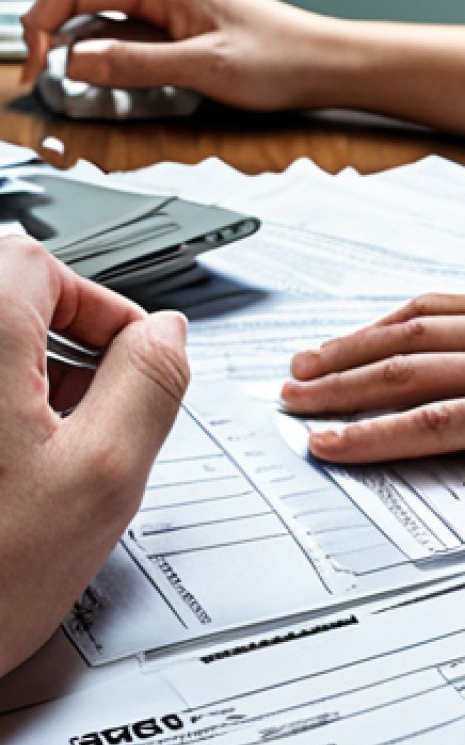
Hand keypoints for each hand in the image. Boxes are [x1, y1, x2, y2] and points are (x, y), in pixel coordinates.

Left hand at [0, 238, 188, 676]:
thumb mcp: (103, 477)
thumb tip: (168, 336)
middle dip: (60, 350)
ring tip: (43, 460)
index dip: (100, 307)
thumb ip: (151, 385)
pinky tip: (2, 479)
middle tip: (94, 417)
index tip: (135, 357)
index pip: (38, 265)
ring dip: (21, 385)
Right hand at [20, 0, 335, 111]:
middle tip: (49, 85)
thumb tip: (80, 62)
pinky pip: (136, 49)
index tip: (34, 64)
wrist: (324, 66)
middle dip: (59, 44)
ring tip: (80, 93)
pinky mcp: (185, 38)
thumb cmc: (281, 58)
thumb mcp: (203, 68)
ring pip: (109, 31)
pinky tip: (118, 91)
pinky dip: (120, 69)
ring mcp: (172, 15)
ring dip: (90, 60)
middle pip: (85, 9)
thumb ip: (137, 65)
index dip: (42, 25)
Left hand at [280, 273, 464, 462]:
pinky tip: (335, 443)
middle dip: (343, 353)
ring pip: (400, 374)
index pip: (433, 308)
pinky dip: (373, 434)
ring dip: (341, 387)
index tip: (352, 337)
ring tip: (298, 400)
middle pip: (401, 336)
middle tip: (298, 367)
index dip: (382, 325)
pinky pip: (426, 425)